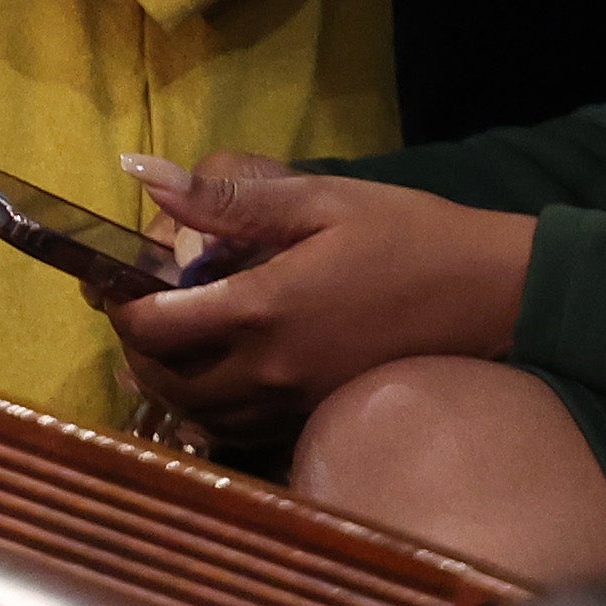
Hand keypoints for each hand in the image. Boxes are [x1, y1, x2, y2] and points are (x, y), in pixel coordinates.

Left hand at [108, 156, 532, 429]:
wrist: (491, 296)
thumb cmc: (406, 235)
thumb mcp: (318, 200)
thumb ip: (228, 200)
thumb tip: (144, 176)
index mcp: (263, 309)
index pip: (156, 325)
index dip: (120, 302)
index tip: (114, 275)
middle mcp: (270, 369)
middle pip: (166, 379)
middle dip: (134, 343)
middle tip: (134, 302)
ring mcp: (293, 402)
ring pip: (197, 413)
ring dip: (165, 379)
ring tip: (165, 334)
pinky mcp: (314, 417)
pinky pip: (236, 429)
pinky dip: (205, 407)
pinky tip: (210, 368)